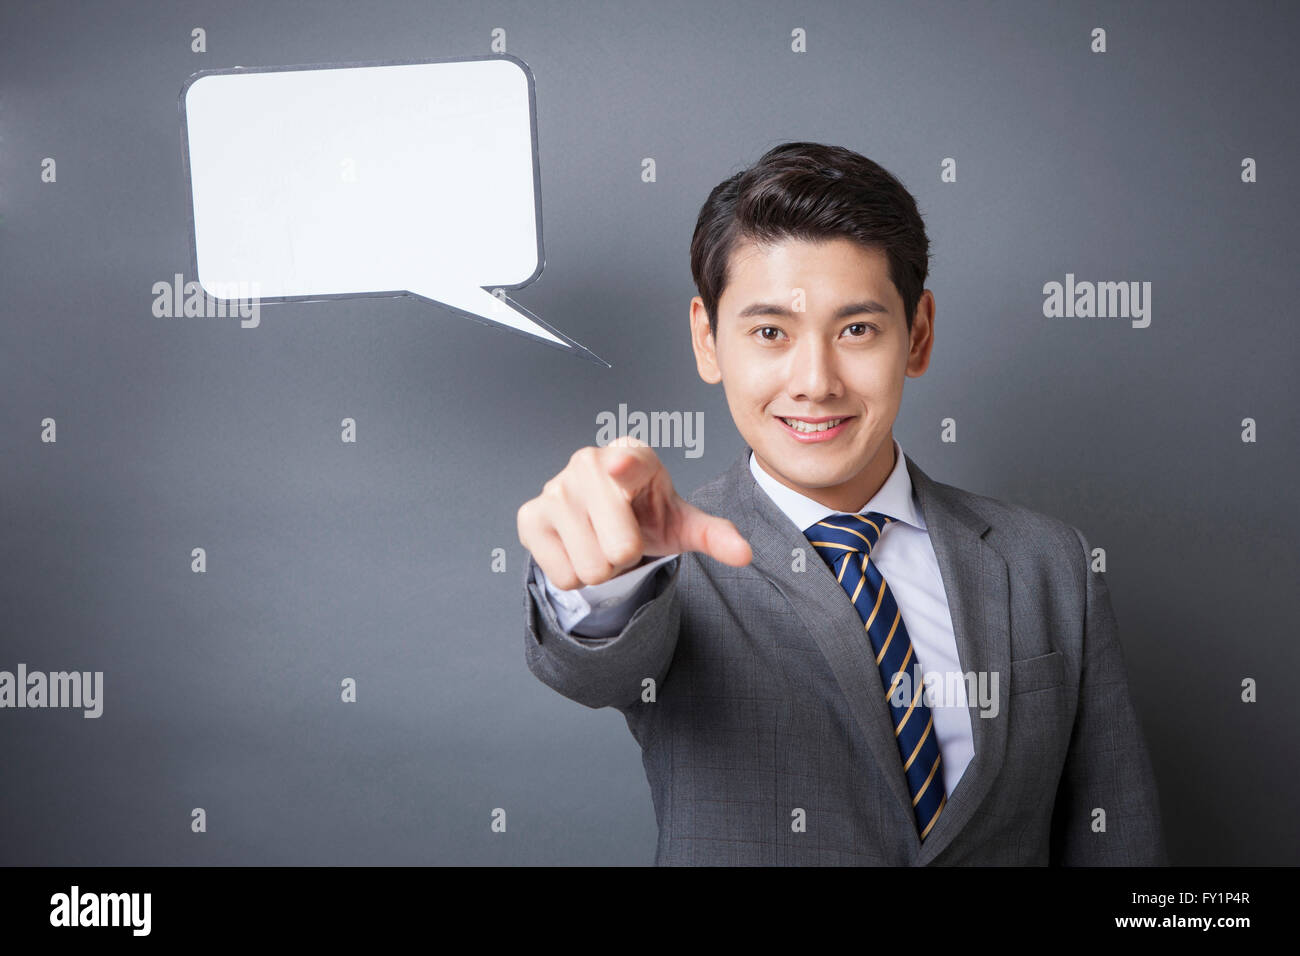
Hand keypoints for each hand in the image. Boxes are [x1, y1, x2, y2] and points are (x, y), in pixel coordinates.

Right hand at [517, 436, 752, 589]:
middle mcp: (588, 462)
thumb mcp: (680, 523)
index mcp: (632, 455)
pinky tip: (576, 547)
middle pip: (620, 548)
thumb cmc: (645, 513)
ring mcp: (555, 487)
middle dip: (627, 557)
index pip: (630, 464)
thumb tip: (744, 552)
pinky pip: (562, 575)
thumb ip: (713, 534)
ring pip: (591, 568)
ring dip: (601, 568)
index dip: (626, 469)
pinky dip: (574, 574)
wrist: (601, 519)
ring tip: (600, 541)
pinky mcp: (530, 515)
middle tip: (623, 537)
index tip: (619, 467)